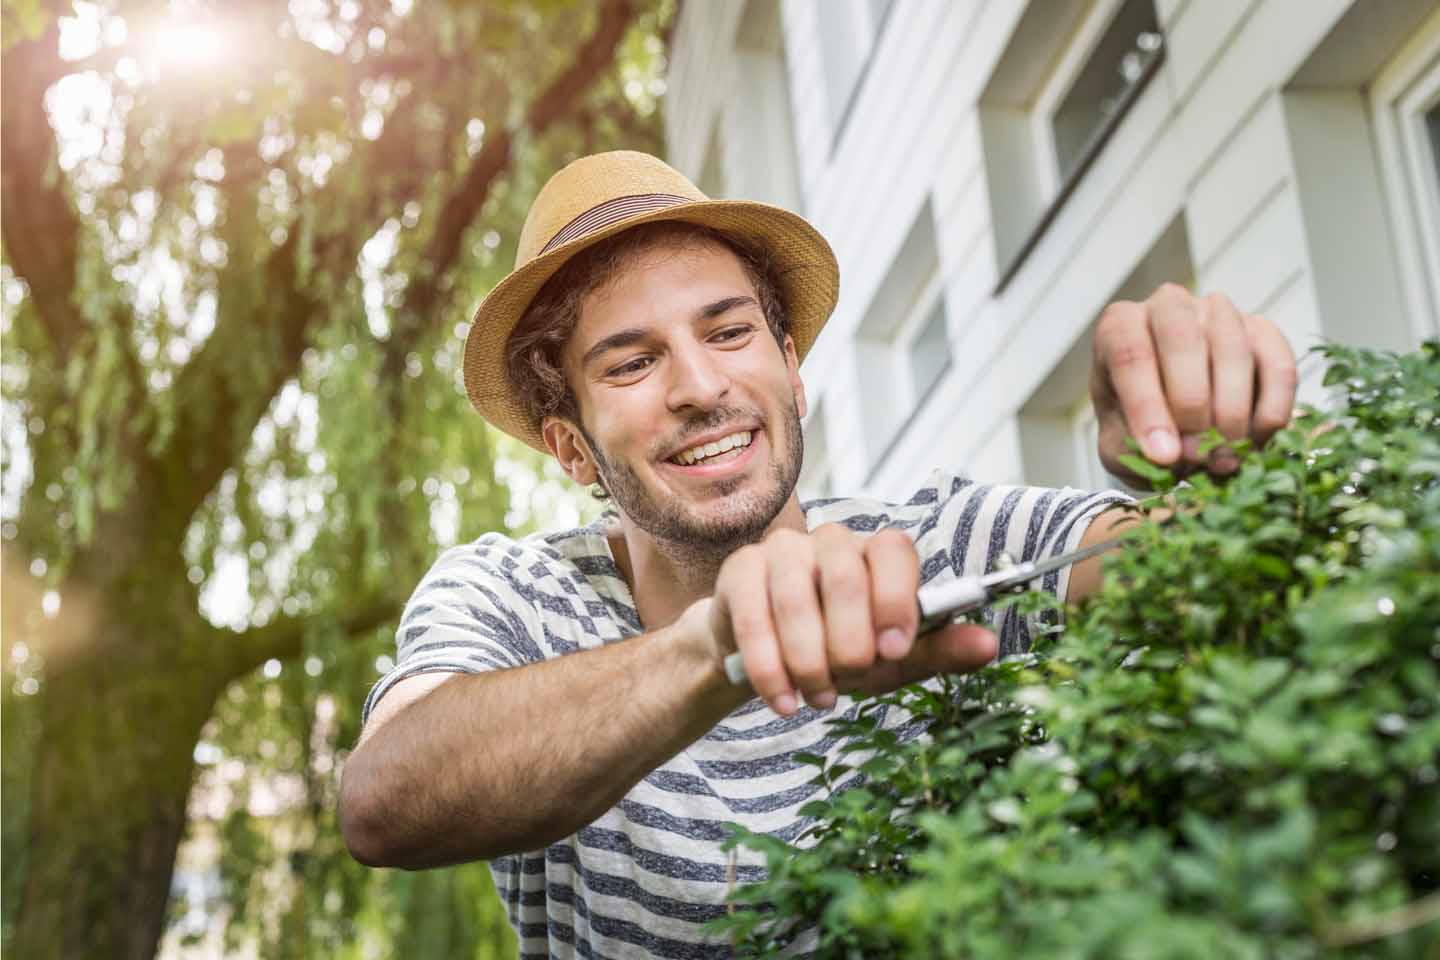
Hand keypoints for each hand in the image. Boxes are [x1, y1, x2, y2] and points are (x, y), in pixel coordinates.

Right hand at [703, 524, 996, 715]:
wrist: (763, 658)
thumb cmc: (836, 650)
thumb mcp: (891, 659)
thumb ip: (937, 649)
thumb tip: (989, 646)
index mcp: (874, 553)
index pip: (894, 550)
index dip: (896, 599)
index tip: (894, 650)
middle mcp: (830, 540)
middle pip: (845, 578)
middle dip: (849, 643)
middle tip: (849, 680)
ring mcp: (782, 550)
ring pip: (796, 600)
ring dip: (809, 661)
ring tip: (818, 697)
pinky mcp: (740, 571)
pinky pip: (754, 618)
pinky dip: (770, 668)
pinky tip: (783, 700)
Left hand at [1091, 284, 1296, 484]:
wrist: (1172, 421)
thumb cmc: (1135, 424)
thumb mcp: (1119, 442)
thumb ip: (1136, 447)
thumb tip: (1173, 454)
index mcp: (1120, 326)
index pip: (1129, 354)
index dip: (1147, 407)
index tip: (1162, 454)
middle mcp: (1168, 307)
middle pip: (1182, 340)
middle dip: (1192, 405)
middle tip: (1196, 453)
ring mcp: (1219, 313)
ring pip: (1234, 351)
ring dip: (1232, 413)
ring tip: (1222, 458)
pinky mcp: (1262, 331)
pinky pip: (1279, 366)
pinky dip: (1272, 410)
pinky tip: (1256, 442)